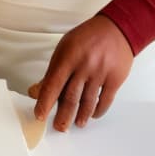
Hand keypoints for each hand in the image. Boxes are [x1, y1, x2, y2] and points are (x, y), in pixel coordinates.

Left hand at [31, 15, 132, 131]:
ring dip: (81, 116)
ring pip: (88, 102)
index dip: (45, 102)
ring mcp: (100, 73)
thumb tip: (38, 91)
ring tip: (76, 124)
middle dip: (63, 115)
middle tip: (59, 127)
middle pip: (71, 97)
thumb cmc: (87, 37)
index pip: (53, 84)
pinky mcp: (115, 78)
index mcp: (68, 57)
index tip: (39, 115)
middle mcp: (84, 66)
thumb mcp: (65, 48)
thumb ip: (53, 70)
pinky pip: (105, 100)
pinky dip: (98, 110)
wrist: (117, 29)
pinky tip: (92, 115)